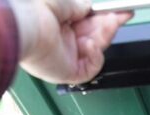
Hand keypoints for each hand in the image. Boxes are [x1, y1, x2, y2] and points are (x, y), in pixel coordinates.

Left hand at [11, 0, 131, 83]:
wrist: (25, 27)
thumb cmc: (36, 11)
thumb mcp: (64, 1)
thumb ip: (80, 6)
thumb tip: (90, 7)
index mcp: (60, 25)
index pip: (89, 23)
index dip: (106, 18)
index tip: (122, 11)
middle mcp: (63, 42)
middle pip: (95, 36)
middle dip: (110, 25)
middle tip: (123, 16)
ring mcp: (67, 58)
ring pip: (95, 50)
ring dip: (105, 36)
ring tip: (110, 23)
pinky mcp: (69, 73)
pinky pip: (90, 69)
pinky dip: (95, 56)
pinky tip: (90, 45)